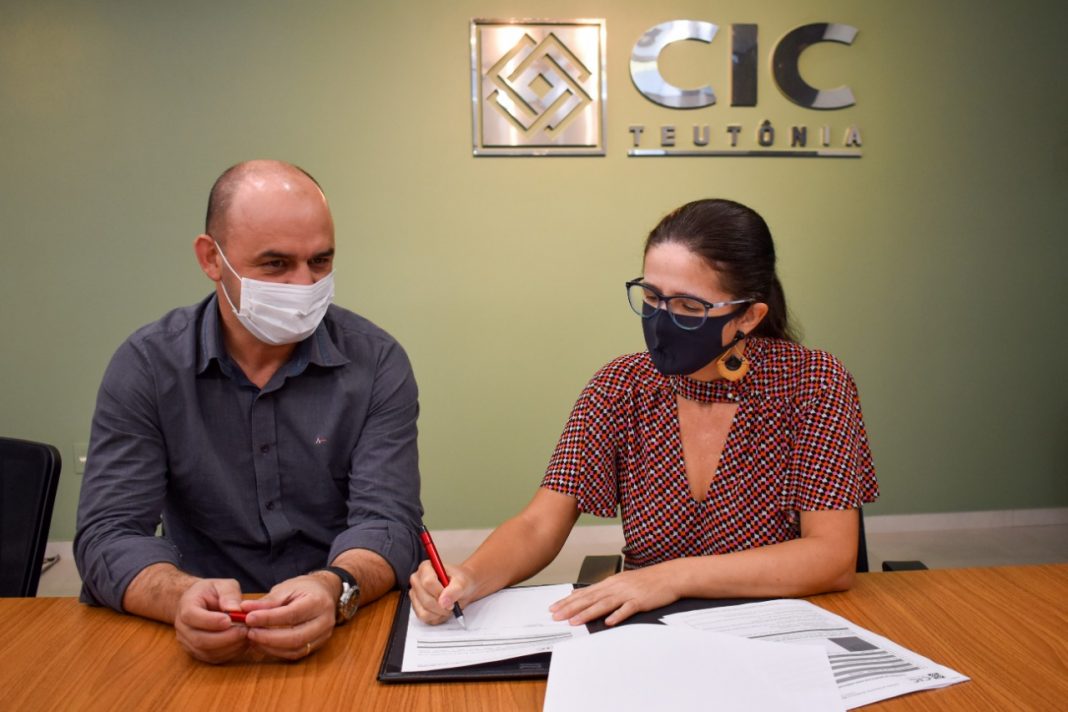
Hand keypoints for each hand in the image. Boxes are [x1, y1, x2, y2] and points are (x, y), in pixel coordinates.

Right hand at [173, 578, 249, 663]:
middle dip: (225, 637)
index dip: (211, 620)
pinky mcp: (198, 653)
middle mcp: (183, 627)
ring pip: (207, 651)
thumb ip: (229, 594)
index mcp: (186, 606)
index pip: (192, 616)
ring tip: (246, 635)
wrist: (200, 603)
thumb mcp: (222, 585)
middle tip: (245, 630)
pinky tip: (242, 643)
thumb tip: (236, 609)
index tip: (230, 620)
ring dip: (230, 646)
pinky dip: (230, 653)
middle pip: (200, 639)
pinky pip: (213, 658)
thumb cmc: (212, 592)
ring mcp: (188, 643)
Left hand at [239, 572, 337, 659]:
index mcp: (318, 602)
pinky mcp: (317, 645)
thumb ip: (267, 601)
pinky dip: (278, 651)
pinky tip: (264, 644)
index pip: (292, 614)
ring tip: (254, 638)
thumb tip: (244, 609)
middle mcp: (324, 621)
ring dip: (271, 647)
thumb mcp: (286, 588)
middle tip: (249, 632)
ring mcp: (323, 636)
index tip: (249, 618)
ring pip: (295, 649)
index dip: (268, 618)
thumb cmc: (305, 588)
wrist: (325, 593)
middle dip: (268, 637)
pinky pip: (296, 654)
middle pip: (295, 637)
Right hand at [408, 560, 474, 624]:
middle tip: (452, 604)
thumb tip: (444, 601)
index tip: (451, 597)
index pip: (428, 582)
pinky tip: (443, 610)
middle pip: (425, 599)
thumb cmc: (461, 581)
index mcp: (426, 568)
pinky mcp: (417, 607)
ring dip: (440, 613)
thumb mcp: (462, 582)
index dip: (440, 592)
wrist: (463, 589)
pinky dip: (436, 617)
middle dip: (442, 605)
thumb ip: (454, 590)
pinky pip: (425, 618)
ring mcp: (415, 595)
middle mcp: (417, 580)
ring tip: (448, 606)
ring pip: (424, 611)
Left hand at [549, 566, 679, 626]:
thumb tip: (583, 595)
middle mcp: (615, 587)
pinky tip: (608, 622)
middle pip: (590, 598)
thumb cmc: (644, 581)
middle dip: (571, 608)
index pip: (584, 593)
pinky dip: (617, 615)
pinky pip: (627, 609)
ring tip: (574, 621)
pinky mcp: (640, 601)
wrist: (668, 576)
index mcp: (610, 583)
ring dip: (588, 613)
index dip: (567, 601)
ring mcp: (627, 593)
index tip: (554, 608)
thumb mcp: (620, 582)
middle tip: (556, 616)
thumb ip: (602, 590)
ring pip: (604, 604)